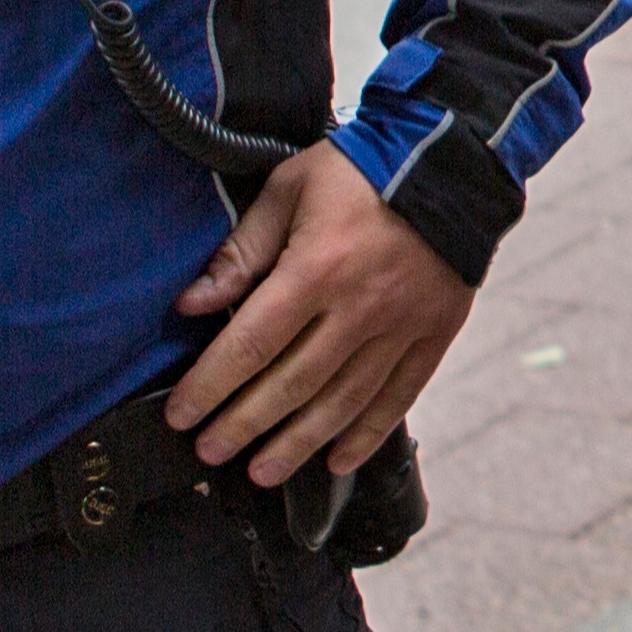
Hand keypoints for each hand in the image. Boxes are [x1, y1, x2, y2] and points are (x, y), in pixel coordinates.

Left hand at [169, 142, 475, 488]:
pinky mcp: (434, 333)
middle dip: (243, 425)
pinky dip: (367, 434)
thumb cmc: (359, 169)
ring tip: (262, 471)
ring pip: (343, 402)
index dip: (210, 386)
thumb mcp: (289, 190)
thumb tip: (192, 304)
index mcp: (317, 269)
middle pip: (292, 384)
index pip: (250, 344)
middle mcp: (359, 307)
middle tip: (210, 451)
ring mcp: (402, 326)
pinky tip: (337, 461)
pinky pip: (399, 396)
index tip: (182, 415)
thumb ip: (242, 252)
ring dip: (298, 443)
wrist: (449, 160)